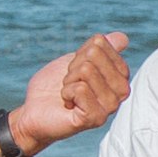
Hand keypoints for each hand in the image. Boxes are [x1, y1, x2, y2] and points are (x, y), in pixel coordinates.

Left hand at [9, 32, 132, 156]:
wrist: (35, 112)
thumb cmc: (55, 87)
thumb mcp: (76, 62)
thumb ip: (100, 50)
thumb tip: (122, 38)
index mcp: (119, 75)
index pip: (101, 44)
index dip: (80, 52)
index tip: (75, 69)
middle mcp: (120, 92)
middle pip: (94, 55)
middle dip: (73, 66)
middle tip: (70, 83)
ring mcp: (110, 106)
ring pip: (87, 70)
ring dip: (69, 81)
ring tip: (68, 94)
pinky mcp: (95, 118)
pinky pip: (80, 89)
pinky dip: (66, 93)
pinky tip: (68, 104)